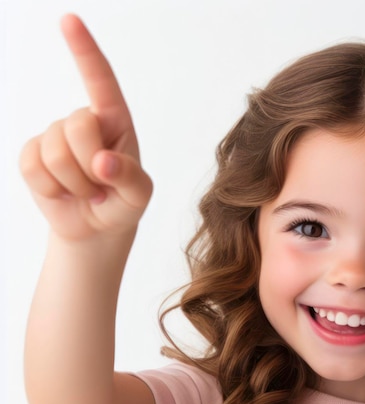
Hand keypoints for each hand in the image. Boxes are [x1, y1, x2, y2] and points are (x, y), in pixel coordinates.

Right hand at [19, 14, 152, 240]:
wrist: (96, 229)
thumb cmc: (123, 204)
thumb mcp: (139, 195)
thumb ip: (130, 178)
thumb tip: (102, 163)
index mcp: (115, 122)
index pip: (101, 82)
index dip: (84, 51)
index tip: (69, 20)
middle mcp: (83, 122)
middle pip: (77, 126)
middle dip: (90, 163)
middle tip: (101, 186)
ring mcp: (54, 136)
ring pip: (55, 151)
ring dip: (74, 183)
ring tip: (86, 192)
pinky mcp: (32, 155)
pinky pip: (34, 167)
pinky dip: (52, 189)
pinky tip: (64, 193)